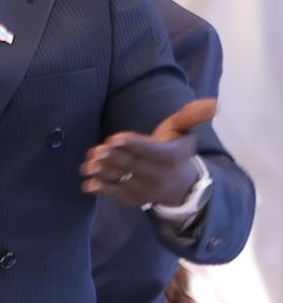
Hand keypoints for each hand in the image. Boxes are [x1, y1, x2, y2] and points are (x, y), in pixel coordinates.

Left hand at [83, 98, 215, 207]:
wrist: (179, 185)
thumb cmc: (174, 150)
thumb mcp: (182, 132)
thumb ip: (191, 116)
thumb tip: (214, 103)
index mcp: (173, 155)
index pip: (151, 149)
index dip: (133, 143)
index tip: (114, 138)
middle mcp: (160, 175)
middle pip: (132, 164)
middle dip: (112, 157)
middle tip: (96, 151)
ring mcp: (146, 189)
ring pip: (122, 178)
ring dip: (103, 172)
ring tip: (88, 165)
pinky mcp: (134, 199)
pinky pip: (116, 194)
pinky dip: (102, 189)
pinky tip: (88, 183)